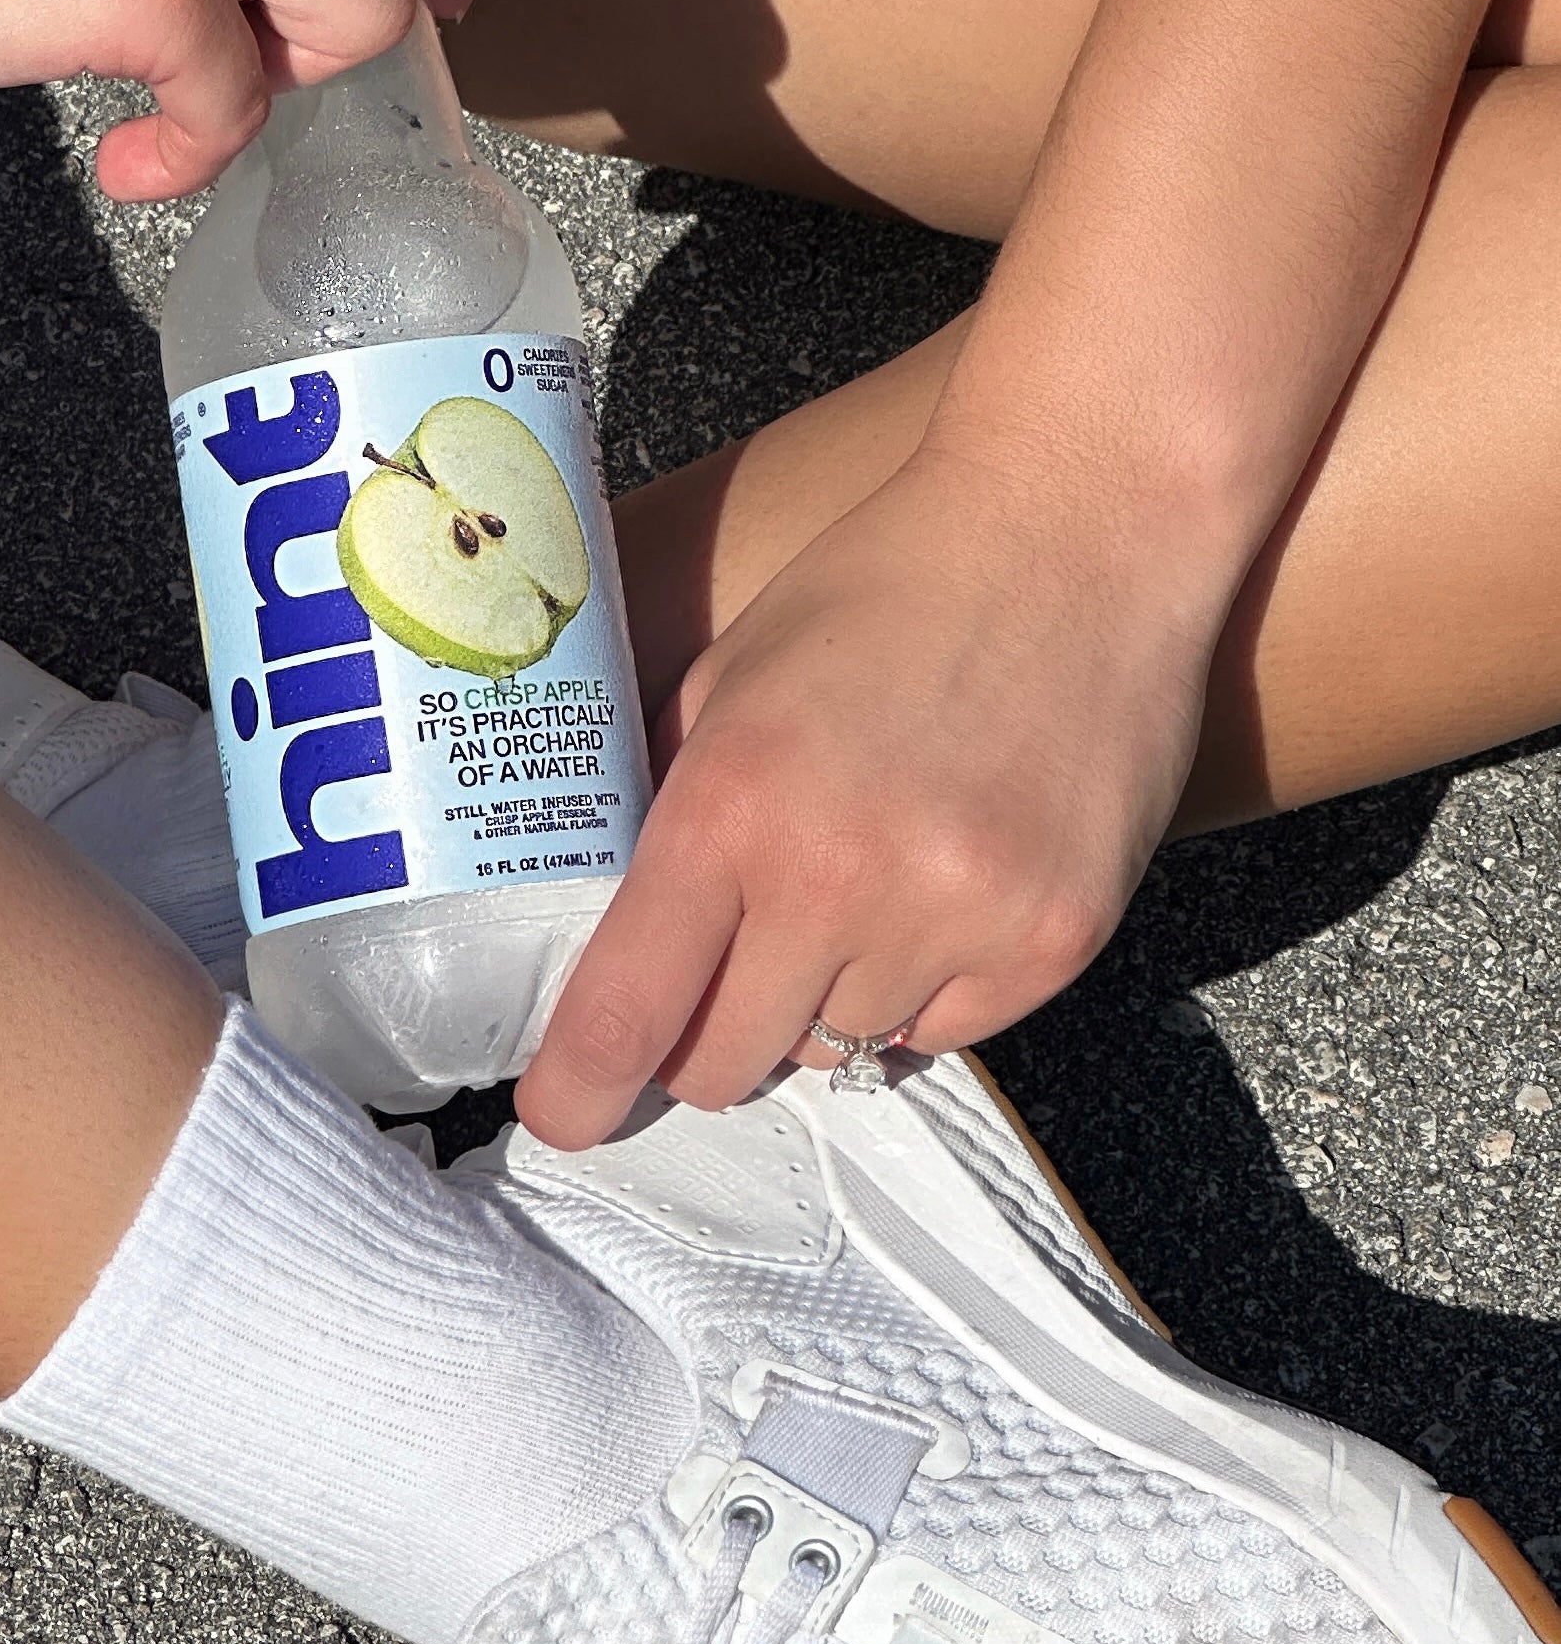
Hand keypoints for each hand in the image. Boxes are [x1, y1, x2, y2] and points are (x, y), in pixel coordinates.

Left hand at [516, 443, 1214, 1148]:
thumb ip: (673, 799)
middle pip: (728, 1065)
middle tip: (728, 971)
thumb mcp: (733, 672)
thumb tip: (617, 922)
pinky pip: (948, 1033)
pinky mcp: (1055, 938)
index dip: (580, 1087)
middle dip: (708, 1038)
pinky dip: (928, 991)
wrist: (1080, 528)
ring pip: (840, 1052)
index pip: (626, 1011)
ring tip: (865, 884)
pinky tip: (944, 888)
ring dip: (827, 999)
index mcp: (731, 806)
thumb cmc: (889, 583)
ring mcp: (956, 918)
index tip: (563, 1115)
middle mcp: (837, 881)